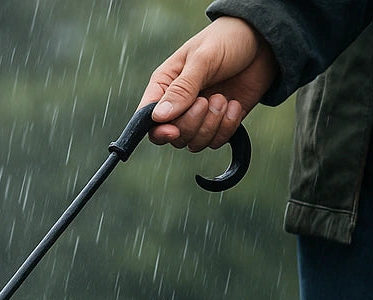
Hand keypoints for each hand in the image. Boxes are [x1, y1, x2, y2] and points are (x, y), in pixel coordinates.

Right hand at [140, 16, 279, 150]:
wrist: (265, 41)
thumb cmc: (228, 40)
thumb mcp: (203, 59)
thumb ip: (182, 89)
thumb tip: (158, 117)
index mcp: (165, 86)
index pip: (149, 120)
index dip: (159, 131)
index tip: (173, 130)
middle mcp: (178, 105)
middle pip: (174, 137)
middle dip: (194, 123)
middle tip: (209, 99)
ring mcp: (199, 116)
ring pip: (194, 143)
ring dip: (212, 124)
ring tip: (224, 99)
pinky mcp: (220, 123)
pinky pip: (216, 142)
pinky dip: (228, 127)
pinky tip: (235, 104)